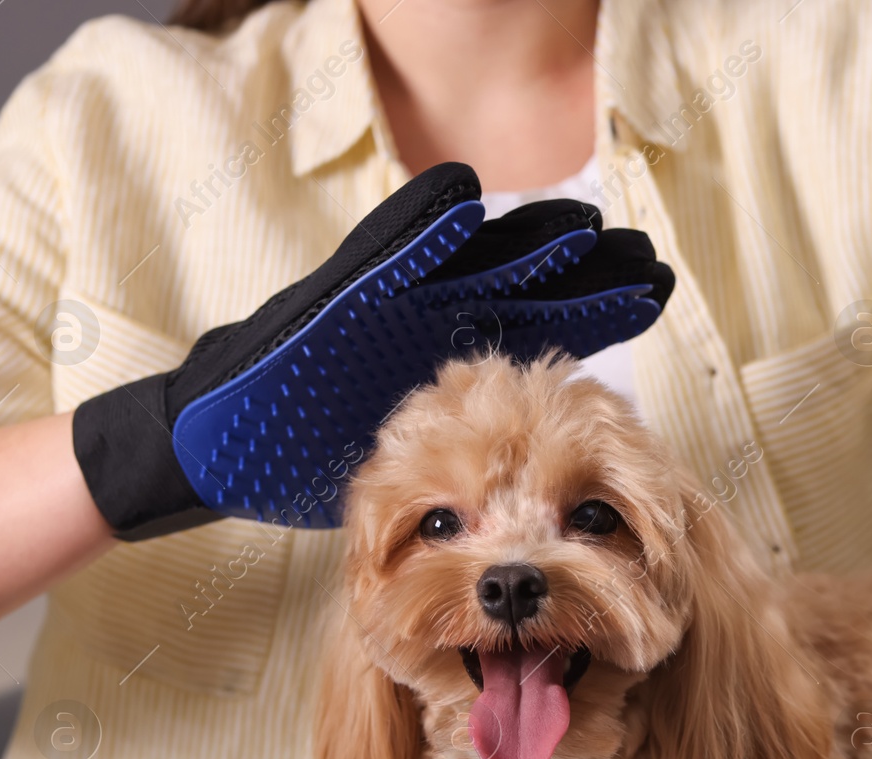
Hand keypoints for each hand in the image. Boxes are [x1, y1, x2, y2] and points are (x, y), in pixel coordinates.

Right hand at [71, 161, 672, 539]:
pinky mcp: (337, 296)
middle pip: (525, 284)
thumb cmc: (306, 443)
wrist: (217, 444)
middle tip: (645, 258)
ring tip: (584, 224)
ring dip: (525, 242)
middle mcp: (428, 320)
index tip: (654, 292)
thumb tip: (531, 437)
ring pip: (469, 260)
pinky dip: (420, 228)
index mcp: (452, 357)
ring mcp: (387, 303)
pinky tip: (462, 199)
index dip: (599, 306)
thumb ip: (460, 430)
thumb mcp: (402, 446)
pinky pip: (381, 255)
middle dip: (584, 271)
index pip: (543, 323)